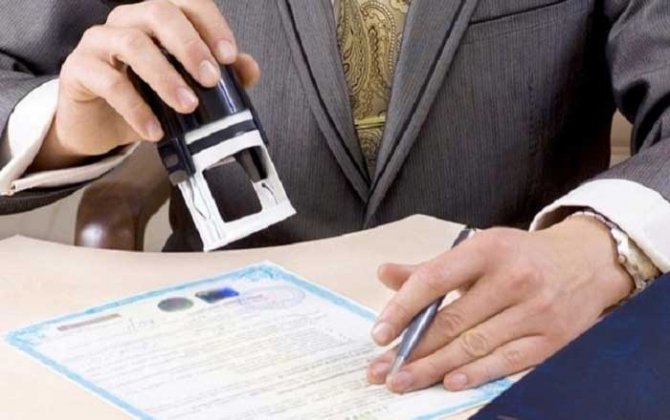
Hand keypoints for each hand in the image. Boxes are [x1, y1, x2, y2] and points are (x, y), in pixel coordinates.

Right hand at [33, 0, 260, 170]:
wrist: (100, 127)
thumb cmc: (145, 99)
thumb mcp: (185, 89)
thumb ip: (218, 76)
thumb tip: (250, 67)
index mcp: (156, 19)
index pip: (187, 3)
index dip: (211, 25)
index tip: (229, 57)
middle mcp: (127, 21)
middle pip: (159, 13)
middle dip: (191, 46)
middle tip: (211, 80)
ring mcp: (99, 41)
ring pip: (133, 44)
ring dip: (166, 77)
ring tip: (188, 106)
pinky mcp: (78, 69)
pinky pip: (109, 82)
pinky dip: (136, 109)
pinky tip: (154, 130)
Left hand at [367, 216, 632, 393]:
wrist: (586, 261)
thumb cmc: (519, 257)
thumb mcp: (478, 249)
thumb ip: (431, 268)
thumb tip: (385, 274)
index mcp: (488, 249)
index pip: (434, 280)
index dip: (402, 308)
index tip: (379, 333)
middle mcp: (513, 278)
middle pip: (452, 321)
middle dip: (411, 350)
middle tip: (381, 370)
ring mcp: (536, 310)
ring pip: (475, 345)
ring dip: (433, 368)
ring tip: (402, 381)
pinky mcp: (553, 339)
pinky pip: (507, 361)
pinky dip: (476, 374)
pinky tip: (448, 382)